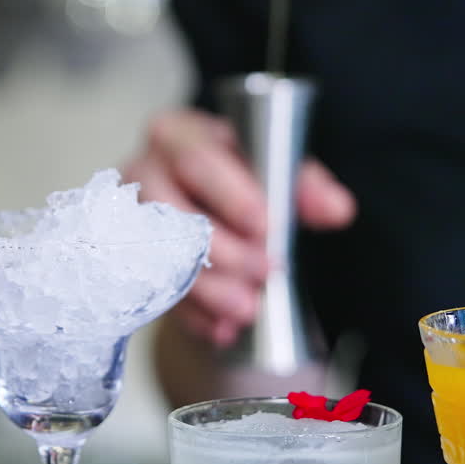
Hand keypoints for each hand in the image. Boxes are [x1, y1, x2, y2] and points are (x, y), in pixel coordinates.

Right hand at [123, 108, 355, 346]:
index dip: (231, 195)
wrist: (203, 205)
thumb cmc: (237, 177)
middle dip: (223, 248)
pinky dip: (192, 315)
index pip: (197, 160)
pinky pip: (153, 291)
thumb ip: (305, 187)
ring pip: (159, 256)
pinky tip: (221, 329)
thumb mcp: (274, 170)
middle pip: (171, 210)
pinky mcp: (126, 261)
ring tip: (247, 310)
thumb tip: (338, 210)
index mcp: (178, 135)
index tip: (266, 227)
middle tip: (266, 273)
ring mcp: (128, 218)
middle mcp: (143, 170)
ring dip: (207, 288)